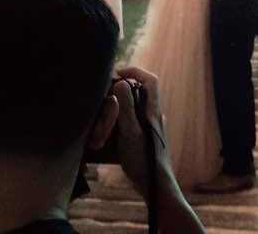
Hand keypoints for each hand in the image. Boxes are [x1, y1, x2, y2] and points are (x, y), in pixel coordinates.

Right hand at [112, 66, 172, 200]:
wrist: (155, 187)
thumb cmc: (144, 160)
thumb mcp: (131, 132)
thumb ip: (127, 107)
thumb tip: (122, 82)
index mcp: (153, 111)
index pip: (150, 80)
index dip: (135, 71)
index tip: (117, 73)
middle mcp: (154, 116)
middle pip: (136, 96)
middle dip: (117, 103)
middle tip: (104, 118)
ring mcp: (150, 127)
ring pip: (130, 111)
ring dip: (114, 120)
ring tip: (102, 137)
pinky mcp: (145, 138)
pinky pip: (129, 124)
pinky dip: (116, 128)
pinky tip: (106, 142)